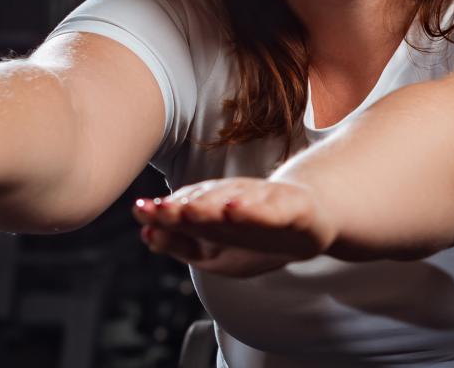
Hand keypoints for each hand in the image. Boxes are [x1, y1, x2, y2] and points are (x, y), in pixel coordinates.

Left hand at [133, 178, 336, 277]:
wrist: (313, 220)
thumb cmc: (257, 235)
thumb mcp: (213, 250)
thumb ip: (179, 243)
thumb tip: (146, 233)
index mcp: (214, 212)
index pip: (186, 212)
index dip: (164, 213)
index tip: (140, 211)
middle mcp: (237, 202)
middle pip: (206, 204)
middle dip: (181, 207)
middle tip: (157, 209)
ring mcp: (264, 203)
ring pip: (236, 202)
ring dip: (211, 206)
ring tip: (189, 211)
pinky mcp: (294, 208)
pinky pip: (272, 210)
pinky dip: (253, 210)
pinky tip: (235, 210)